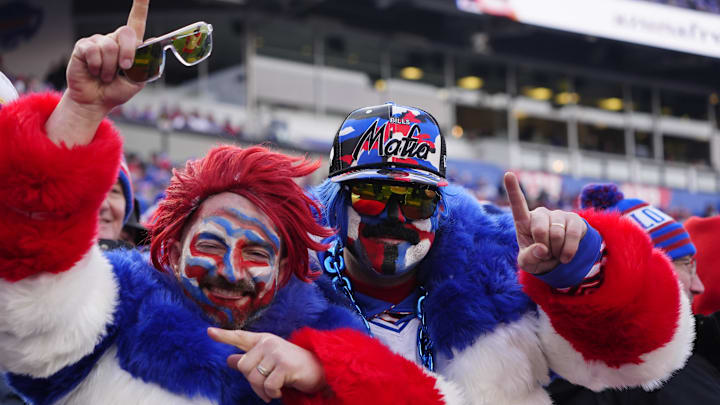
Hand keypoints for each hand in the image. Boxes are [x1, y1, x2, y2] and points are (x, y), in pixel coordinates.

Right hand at [46, 0, 148, 146]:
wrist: (96, 102)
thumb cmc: (116, 90)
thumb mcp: (138, 81)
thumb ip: (146, 63)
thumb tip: (152, 42)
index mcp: (129, 46)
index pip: (136, 21)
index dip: (140, 6)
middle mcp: (113, 40)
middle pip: (126, 32)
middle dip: (129, 52)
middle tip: (125, 67)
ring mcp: (98, 42)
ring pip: (110, 46)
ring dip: (110, 67)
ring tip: (106, 76)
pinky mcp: (83, 47)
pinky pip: (93, 51)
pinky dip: (97, 66)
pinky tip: (94, 71)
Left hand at [207, 327, 326, 402]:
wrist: (319, 370)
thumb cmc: (292, 366)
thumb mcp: (269, 361)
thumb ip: (250, 360)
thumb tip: (229, 359)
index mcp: (263, 340)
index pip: (241, 337)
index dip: (224, 336)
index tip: (209, 332)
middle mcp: (269, 343)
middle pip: (243, 366)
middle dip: (252, 382)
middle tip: (266, 386)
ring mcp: (277, 353)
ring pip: (254, 378)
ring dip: (263, 390)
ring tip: (274, 389)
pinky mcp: (285, 365)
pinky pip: (267, 386)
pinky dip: (273, 393)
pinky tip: (281, 390)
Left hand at [504, 172, 586, 273]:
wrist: (559, 261)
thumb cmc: (538, 258)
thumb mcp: (528, 263)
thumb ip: (529, 258)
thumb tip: (541, 248)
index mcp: (524, 221)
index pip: (517, 204)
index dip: (513, 189)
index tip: (508, 174)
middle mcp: (541, 214)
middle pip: (539, 230)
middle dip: (543, 247)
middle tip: (544, 252)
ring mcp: (558, 214)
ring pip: (557, 234)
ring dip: (556, 251)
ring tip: (554, 252)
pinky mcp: (575, 220)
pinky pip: (572, 234)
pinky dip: (569, 250)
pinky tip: (565, 256)